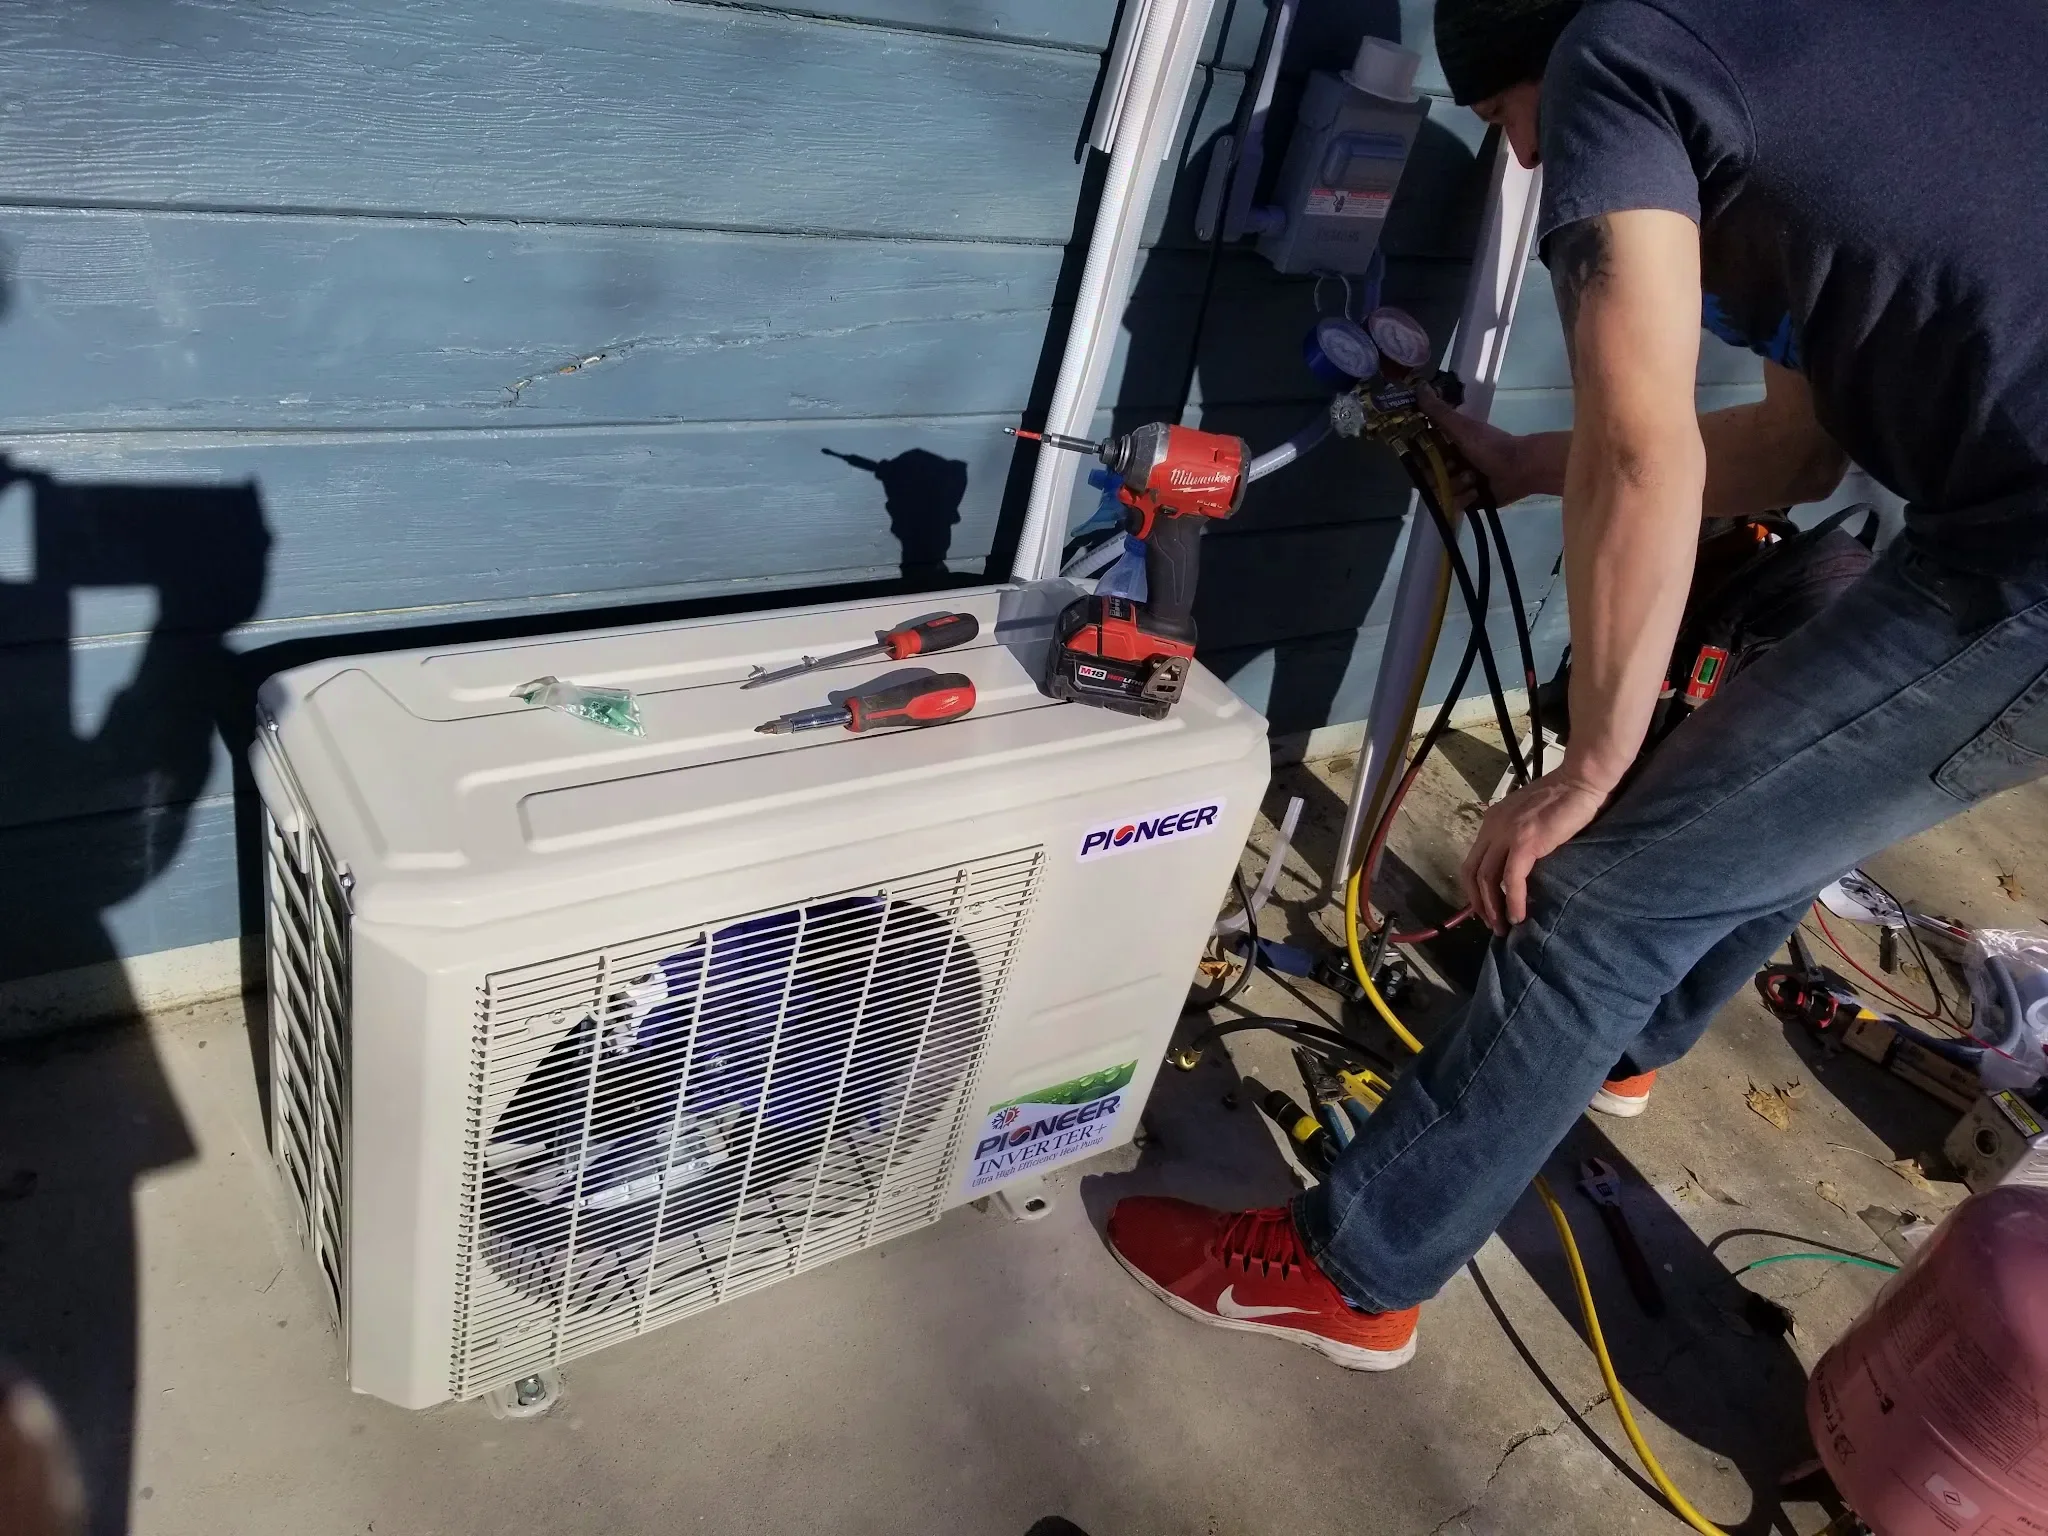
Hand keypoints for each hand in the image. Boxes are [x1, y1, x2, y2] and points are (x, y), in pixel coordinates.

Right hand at [1418, 386, 1534, 507]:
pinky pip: (1454, 504)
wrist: (1521, 469)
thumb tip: (1419, 386)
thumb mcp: (1462, 427)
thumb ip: (1438, 411)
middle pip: (1428, 476)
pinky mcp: (1468, 499)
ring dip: (1457, 486)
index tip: (1427, 459)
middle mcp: (1449, 463)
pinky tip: (1478, 492)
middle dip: (1442, 475)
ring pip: (1441, 492)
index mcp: (1446, 444)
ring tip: (1474, 481)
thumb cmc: (1491, 446)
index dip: (1420, 459)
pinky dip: (1466, 499)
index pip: (1419, 455)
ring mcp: (1459, 482)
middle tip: (1455, 468)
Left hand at [1460, 774, 1610, 933]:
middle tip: (1491, 923)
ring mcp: (1507, 834)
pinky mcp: (1525, 842)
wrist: (1581, 781)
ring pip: (1487, 879)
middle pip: (1472, 872)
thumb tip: (1521, 863)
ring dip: (1493, 907)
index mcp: (1492, 821)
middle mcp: (1492, 827)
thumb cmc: (1564, 798)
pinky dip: (1513, 901)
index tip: (1485, 908)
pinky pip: (1512, 879)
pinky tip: (1518, 915)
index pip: (1473, 860)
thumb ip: (1519, 835)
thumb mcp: (1530, 816)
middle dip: (1478, 902)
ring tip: (1504, 926)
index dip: (1475, 888)